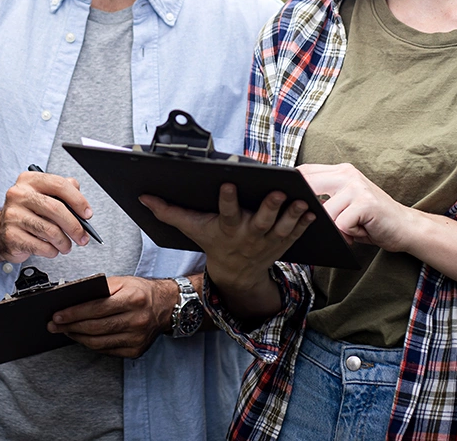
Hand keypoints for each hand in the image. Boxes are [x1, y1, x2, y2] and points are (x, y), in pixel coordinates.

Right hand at [0, 169, 93, 262]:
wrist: (0, 232)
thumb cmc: (27, 214)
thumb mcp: (43, 196)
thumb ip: (63, 193)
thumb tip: (81, 204)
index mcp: (29, 180)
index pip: (59, 185)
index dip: (78, 200)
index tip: (87, 214)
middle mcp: (18, 194)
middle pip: (56, 209)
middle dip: (74, 226)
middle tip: (83, 236)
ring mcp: (13, 215)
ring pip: (50, 230)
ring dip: (64, 242)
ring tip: (66, 245)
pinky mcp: (11, 235)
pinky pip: (41, 246)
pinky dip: (51, 251)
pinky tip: (51, 249)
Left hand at [48, 276, 174, 357]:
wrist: (167, 305)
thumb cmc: (141, 291)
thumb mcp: (122, 282)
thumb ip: (98, 288)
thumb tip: (72, 298)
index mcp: (133, 299)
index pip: (96, 309)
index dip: (74, 313)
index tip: (57, 315)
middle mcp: (137, 320)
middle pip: (95, 328)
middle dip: (70, 327)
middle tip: (54, 325)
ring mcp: (137, 338)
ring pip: (98, 343)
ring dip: (77, 337)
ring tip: (65, 331)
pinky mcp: (136, 350)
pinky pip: (107, 350)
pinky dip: (91, 344)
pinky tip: (82, 337)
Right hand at [140, 185, 313, 292]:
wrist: (237, 273)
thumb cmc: (213, 241)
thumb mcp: (191, 228)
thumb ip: (169, 211)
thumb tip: (143, 196)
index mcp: (226, 228)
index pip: (226, 213)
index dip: (228, 199)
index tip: (229, 183)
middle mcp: (248, 235)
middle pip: (260, 221)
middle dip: (269, 208)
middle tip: (277, 192)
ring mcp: (268, 241)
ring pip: (282, 227)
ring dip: (293, 215)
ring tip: (302, 200)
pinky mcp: (283, 242)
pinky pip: (296, 233)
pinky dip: (305, 223)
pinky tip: (313, 209)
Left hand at [297, 163, 414, 250]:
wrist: (406, 227)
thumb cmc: (371, 219)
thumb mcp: (346, 202)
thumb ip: (325, 197)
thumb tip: (294, 204)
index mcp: (341, 171)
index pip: (306, 171)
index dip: (291, 185)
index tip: (284, 197)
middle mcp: (348, 174)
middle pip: (309, 186)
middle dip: (307, 208)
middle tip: (316, 222)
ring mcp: (357, 187)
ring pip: (325, 212)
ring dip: (335, 227)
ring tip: (351, 228)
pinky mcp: (365, 203)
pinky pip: (341, 224)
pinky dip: (349, 234)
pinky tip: (361, 231)